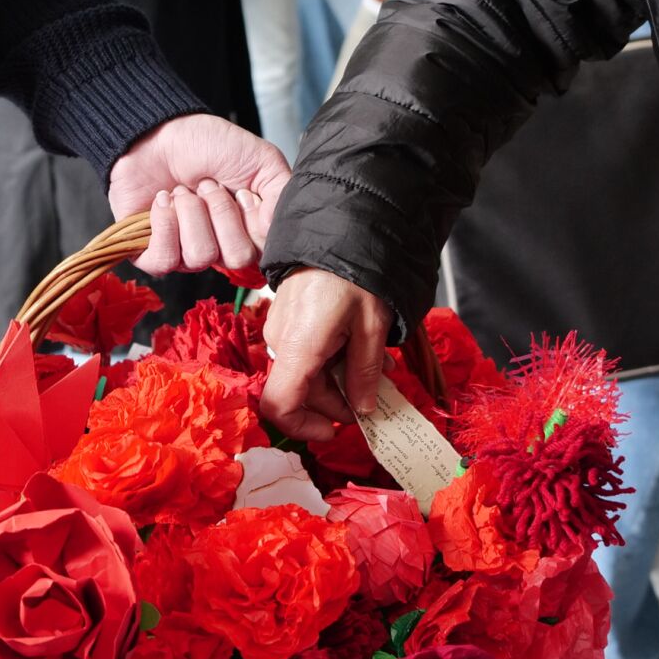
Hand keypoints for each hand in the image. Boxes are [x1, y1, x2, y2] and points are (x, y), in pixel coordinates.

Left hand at [107, 114, 290, 274]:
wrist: (160, 132)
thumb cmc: (209, 145)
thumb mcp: (261, 160)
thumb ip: (282, 194)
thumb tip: (275, 228)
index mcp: (247, 232)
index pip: (261, 253)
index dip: (252, 221)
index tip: (242, 192)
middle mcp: (219, 248)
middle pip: (235, 258)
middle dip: (221, 213)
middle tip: (207, 186)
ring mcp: (184, 254)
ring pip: (199, 257)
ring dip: (191, 213)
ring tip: (183, 190)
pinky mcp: (150, 253)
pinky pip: (163, 261)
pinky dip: (165, 224)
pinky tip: (163, 201)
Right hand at [261, 268, 393, 440]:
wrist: (340, 227)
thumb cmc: (356, 275)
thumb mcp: (372, 327)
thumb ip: (365, 373)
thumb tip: (362, 409)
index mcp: (299, 348)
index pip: (280, 406)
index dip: (303, 428)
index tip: (334, 431)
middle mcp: (281, 342)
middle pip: (301, 392)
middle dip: (339, 400)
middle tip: (377, 393)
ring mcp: (281, 329)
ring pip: (306, 373)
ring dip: (340, 379)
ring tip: (378, 367)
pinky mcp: (287, 318)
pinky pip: (306, 352)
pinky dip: (331, 359)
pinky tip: (359, 348)